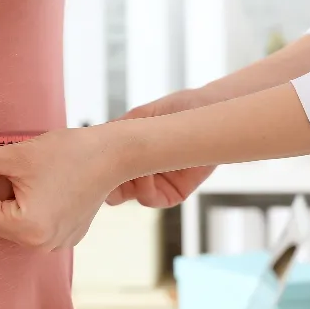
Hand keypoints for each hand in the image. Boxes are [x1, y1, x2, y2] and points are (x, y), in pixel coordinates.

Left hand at [0, 126, 123, 249]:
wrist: (117, 154)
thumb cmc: (70, 152)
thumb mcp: (16, 154)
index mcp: (27, 230)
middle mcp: (39, 245)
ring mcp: (53, 243)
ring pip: (8, 217)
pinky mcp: (62, 234)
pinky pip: (26, 219)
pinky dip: (15, 198)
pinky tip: (17, 174)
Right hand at [105, 89, 216, 206]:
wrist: (213, 112)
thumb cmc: (180, 108)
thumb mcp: (143, 115)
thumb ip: (119, 127)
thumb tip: (96, 138)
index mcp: (130, 153)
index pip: (103, 169)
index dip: (96, 170)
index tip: (97, 161)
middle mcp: (141, 170)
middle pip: (113, 189)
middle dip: (107, 184)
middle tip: (110, 173)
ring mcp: (157, 183)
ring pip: (131, 196)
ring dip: (129, 184)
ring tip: (136, 167)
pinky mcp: (174, 193)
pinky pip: (152, 200)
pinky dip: (145, 190)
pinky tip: (149, 173)